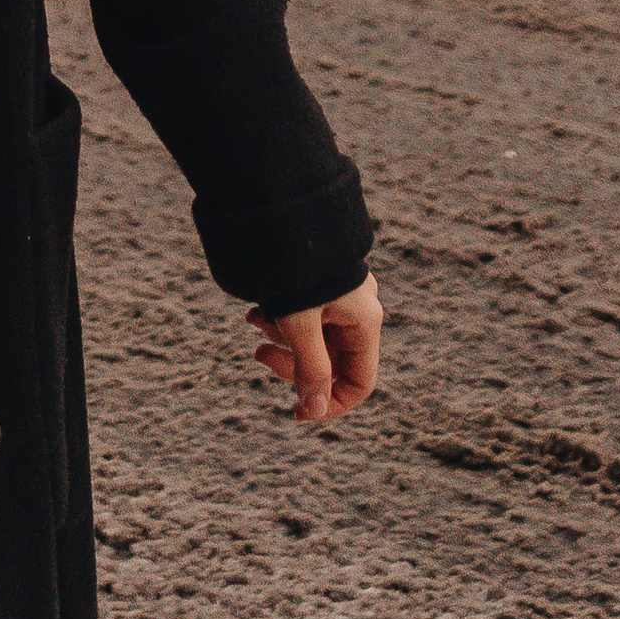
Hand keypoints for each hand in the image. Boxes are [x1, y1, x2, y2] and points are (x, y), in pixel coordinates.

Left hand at [247, 272, 380, 425]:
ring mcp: (338, 295)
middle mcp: (357, 309)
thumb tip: (312, 411)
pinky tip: (256, 309)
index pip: (359, 383)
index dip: (330, 403)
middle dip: (294, 364)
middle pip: (332, 361)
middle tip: (259, 355)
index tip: (296, 412)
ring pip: (313, 337)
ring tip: (253, 320)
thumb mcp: (300, 321)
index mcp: (365, 321)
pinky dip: (280, 318)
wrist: (282, 206)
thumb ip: (309, 369)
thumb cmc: (295, 264)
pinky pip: (304, 314)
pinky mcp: (318, 283)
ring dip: (282, 338)